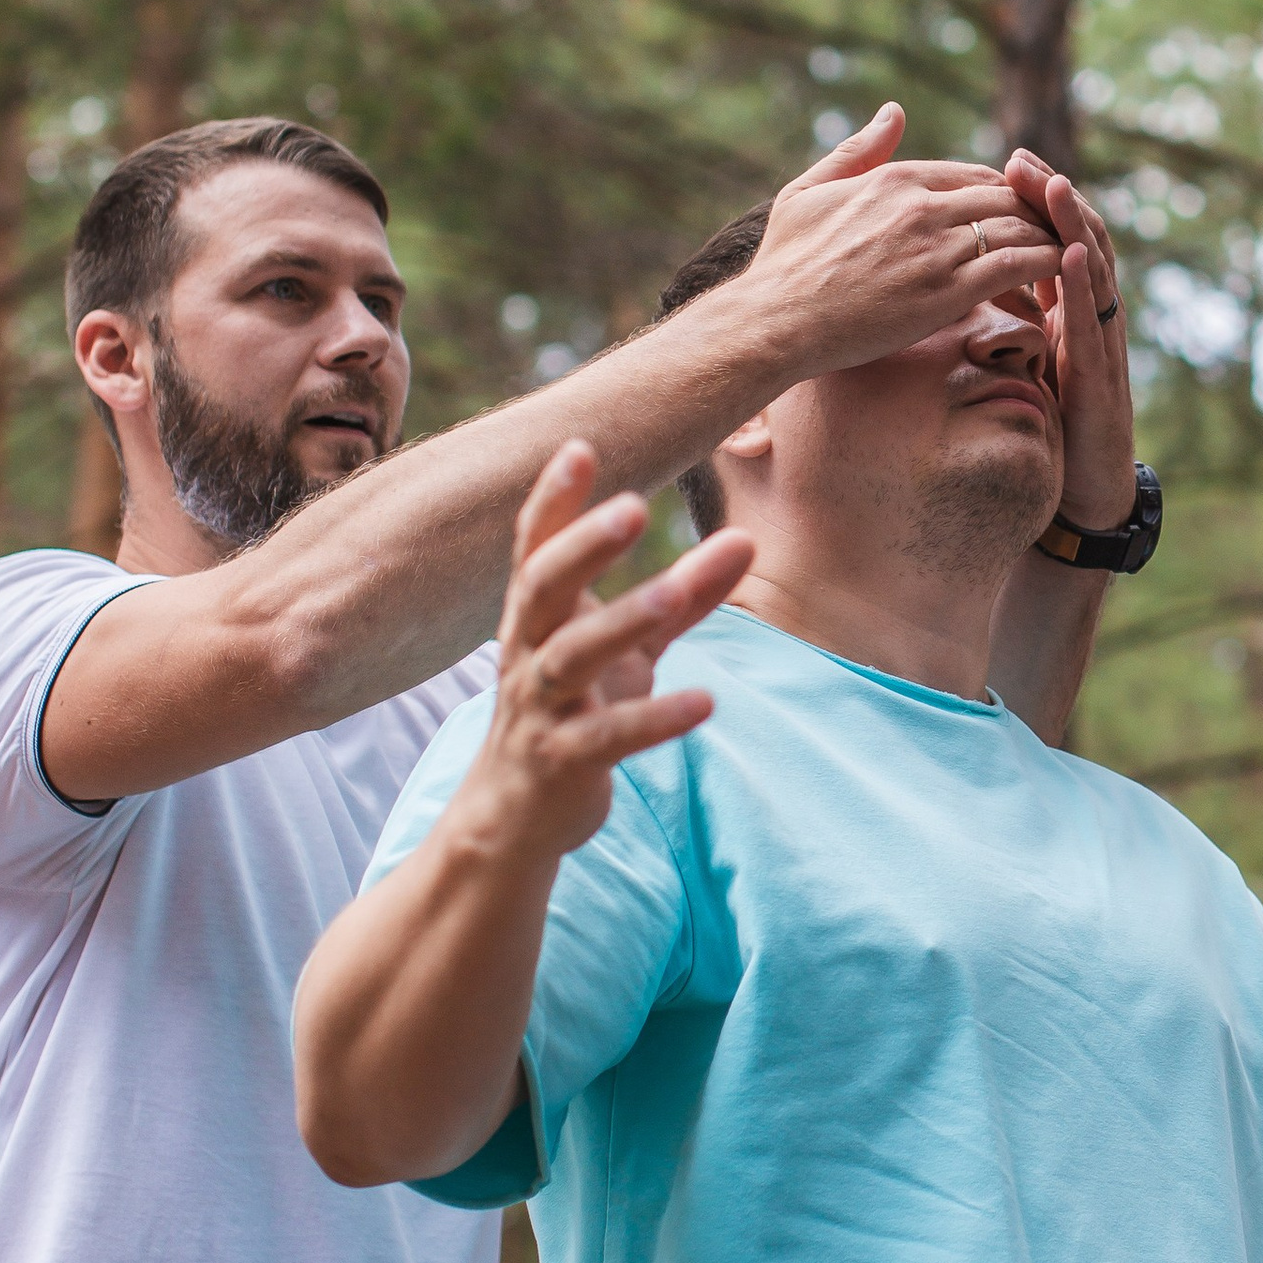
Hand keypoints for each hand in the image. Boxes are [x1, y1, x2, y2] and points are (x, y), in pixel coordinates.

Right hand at [461, 443, 752, 876]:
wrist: (515, 816)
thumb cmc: (575, 709)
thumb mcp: (632, 647)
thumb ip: (688, 592)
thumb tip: (747, 537)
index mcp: (538, 615)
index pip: (536, 546)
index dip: (553, 499)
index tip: (581, 446)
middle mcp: (527, 652)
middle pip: (542, 587)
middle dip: (582, 546)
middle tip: (632, 505)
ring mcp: (538, 708)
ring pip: (569, 658)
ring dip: (621, 622)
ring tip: (675, 592)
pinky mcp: (559, 762)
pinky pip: (606, 739)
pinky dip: (653, 720)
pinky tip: (704, 704)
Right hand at [737, 106, 1057, 376]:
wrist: (775, 322)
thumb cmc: (784, 263)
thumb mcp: (808, 191)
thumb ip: (857, 149)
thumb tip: (895, 111)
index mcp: (896, 178)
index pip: (975, 175)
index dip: (1005, 194)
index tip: (1020, 213)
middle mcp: (923, 205)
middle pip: (1005, 197)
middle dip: (1037, 214)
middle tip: (1059, 235)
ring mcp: (937, 248)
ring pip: (1018, 228)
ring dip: (1049, 239)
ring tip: (1071, 255)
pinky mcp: (948, 292)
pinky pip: (1017, 266)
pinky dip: (1046, 266)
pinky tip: (1060, 279)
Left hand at [1005, 151, 1134, 527]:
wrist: (1082, 493)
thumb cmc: (1050, 423)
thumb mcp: (1022, 360)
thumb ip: (1007, 319)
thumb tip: (961, 278)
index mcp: (1070, 310)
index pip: (1055, 239)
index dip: (1037, 200)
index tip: (1009, 160)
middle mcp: (1092, 318)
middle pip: (1078, 241)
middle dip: (1053, 198)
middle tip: (1024, 159)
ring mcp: (1102, 345)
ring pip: (1094, 274)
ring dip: (1073, 227)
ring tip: (1053, 186)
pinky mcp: (1101, 380)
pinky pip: (1092, 325)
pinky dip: (1084, 287)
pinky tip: (1071, 255)